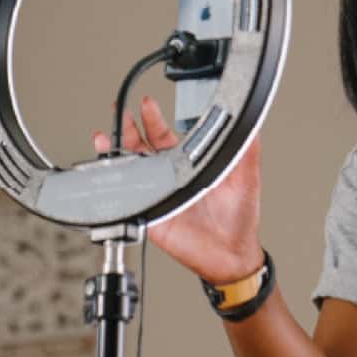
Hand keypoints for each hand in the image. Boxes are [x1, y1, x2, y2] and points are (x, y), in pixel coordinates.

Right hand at [92, 96, 265, 284]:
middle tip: (120, 110)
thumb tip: (251, 123)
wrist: (232, 254)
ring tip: (105, 137)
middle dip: (127, 128)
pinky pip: (127, 199)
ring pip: (129, 169)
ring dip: (114, 152)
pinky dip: (115, 186)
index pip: (164, 136)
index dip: (152, 119)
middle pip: (139, 148)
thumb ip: (247, 149)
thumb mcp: (246, 177)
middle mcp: (169, 178)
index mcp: (188, 165)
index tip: (146, 102)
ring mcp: (158, 195)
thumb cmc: (239, 219)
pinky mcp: (151, 216)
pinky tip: (108, 171)